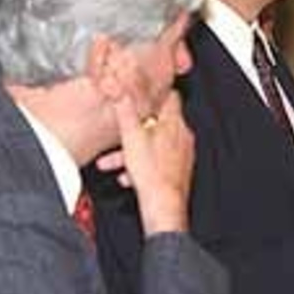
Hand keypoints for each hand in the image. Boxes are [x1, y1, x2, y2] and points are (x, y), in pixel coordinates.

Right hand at [108, 91, 193, 234]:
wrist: (163, 207)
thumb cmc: (151, 174)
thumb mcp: (131, 136)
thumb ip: (126, 110)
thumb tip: (120, 87)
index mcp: (174, 123)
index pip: (171, 96)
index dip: (154, 92)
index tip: (142, 93)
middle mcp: (182, 136)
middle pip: (158, 124)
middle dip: (134, 129)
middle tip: (119, 133)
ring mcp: (182, 155)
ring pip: (154, 146)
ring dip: (132, 151)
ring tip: (111, 163)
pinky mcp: (177, 171)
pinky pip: (157, 163)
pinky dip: (140, 167)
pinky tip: (126, 178)